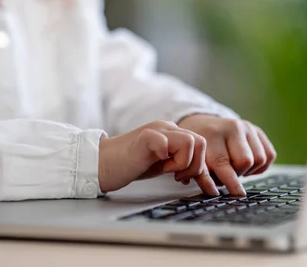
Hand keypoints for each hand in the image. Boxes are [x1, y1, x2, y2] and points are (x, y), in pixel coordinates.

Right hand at [98, 120, 218, 195]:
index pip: (202, 144)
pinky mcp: (145, 137)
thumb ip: (182, 164)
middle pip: (201, 142)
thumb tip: (204, 177)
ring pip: (190, 140)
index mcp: (173, 133)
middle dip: (195, 165)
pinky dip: (167, 157)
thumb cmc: (131, 165)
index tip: (185, 179)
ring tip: (167, 171)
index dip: (199, 165)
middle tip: (177, 176)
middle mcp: (167, 127)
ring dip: (184, 162)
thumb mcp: (164, 164)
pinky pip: (166, 142)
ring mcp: (156, 130)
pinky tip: (158, 165)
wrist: (102, 163)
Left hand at [177, 115, 276, 195]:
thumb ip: (202, 174)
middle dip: (237, 174)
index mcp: (213, 134)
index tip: (237, 194)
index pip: (224, 162)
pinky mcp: (258, 131)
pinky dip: (260, 165)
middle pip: (245, 161)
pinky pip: (269, 155)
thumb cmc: (199, 147)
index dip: (231, 182)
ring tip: (235, 168)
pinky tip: (246, 165)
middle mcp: (232, 127)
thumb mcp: (195, 158)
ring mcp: (247, 127)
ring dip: (248, 170)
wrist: (203, 124)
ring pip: (260, 159)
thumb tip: (212, 191)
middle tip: (227, 175)